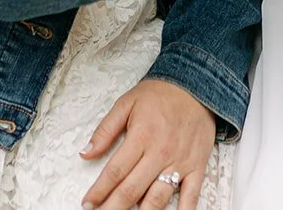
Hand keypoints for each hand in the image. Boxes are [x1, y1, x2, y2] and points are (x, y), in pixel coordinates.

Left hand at [80, 78, 214, 209]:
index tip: (87, 204)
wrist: (197, 85)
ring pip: (158, 199)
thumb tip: (86, 153)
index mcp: (140, 137)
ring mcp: (180, 162)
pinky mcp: (197, 167)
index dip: (99, 192)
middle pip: (132, 190)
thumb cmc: (160, 94)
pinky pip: (191, 196)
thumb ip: (105, 130)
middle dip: (113, 208)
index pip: (115, 172)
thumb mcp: (126, 103)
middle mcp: (160, 153)